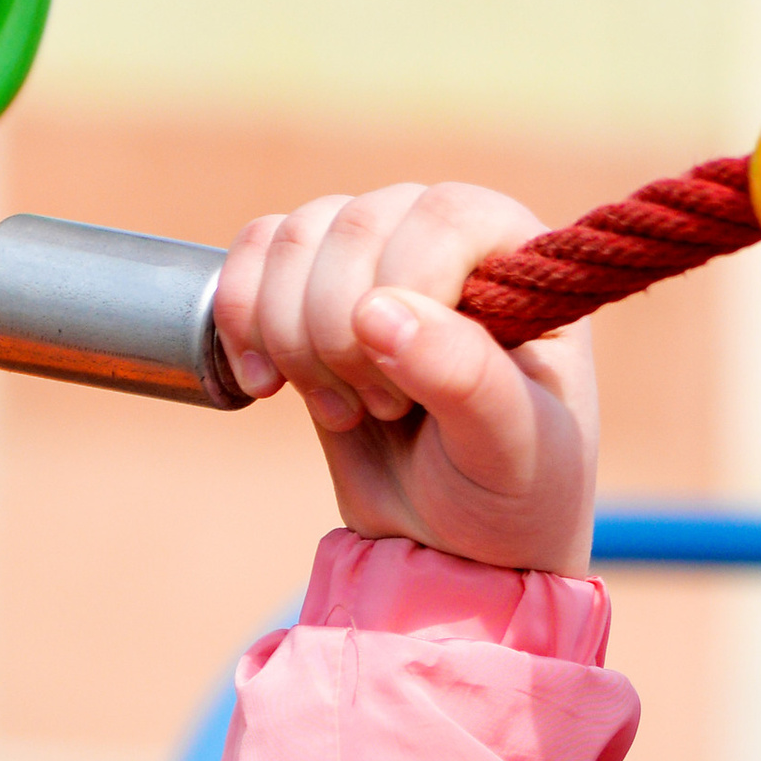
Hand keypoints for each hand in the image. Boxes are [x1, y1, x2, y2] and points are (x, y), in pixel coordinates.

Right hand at [215, 182, 598, 573]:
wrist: (455, 546)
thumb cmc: (510, 495)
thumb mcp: (512, 451)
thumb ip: (466, 379)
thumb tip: (378, 313)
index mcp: (519, 261)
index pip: (445, 215)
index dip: (408, 289)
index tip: (411, 386)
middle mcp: (446, 241)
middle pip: (355, 223)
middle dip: (343, 332)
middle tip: (383, 412)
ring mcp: (374, 261)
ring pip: (294, 238)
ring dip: (293, 336)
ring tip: (343, 412)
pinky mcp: (313, 295)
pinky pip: (252, 256)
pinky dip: (241, 318)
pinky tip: (266, 385)